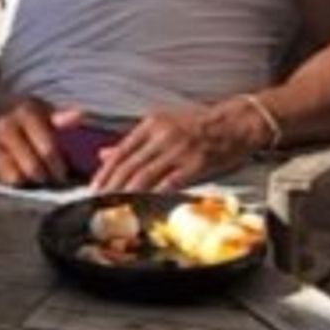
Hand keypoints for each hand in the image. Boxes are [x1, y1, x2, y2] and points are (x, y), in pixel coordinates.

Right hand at [0, 78, 83, 186]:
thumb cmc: (17, 107)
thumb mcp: (38, 105)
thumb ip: (59, 115)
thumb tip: (78, 117)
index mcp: (25, 113)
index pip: (47, 148)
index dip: (58, 165)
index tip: (64, 173)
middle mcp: (7, 129)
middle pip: (33, 167)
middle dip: (47, 177)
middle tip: (54, 178)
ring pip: (17, 177)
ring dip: (30, 181)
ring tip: (38, 176)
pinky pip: (2, 179)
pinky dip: (14, 180)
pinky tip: (21, 173)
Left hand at [89, 101, 262, 192]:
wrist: (236, 123)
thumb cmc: (200, 124)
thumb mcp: (163, 124)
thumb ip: (134, 141)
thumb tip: (104, 153)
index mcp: (153, 123)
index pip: (121, 150)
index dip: (105, 171)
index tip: (94, 186)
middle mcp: (163, 134)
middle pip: (129, 165)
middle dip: (111, 185)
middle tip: (98, 201)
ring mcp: (179, 149)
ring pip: (145, 175)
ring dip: (126, 193)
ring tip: (114, 206)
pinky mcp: (195, 163)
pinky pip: (169, 182)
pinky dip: (154, 194)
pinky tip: (143, 203)